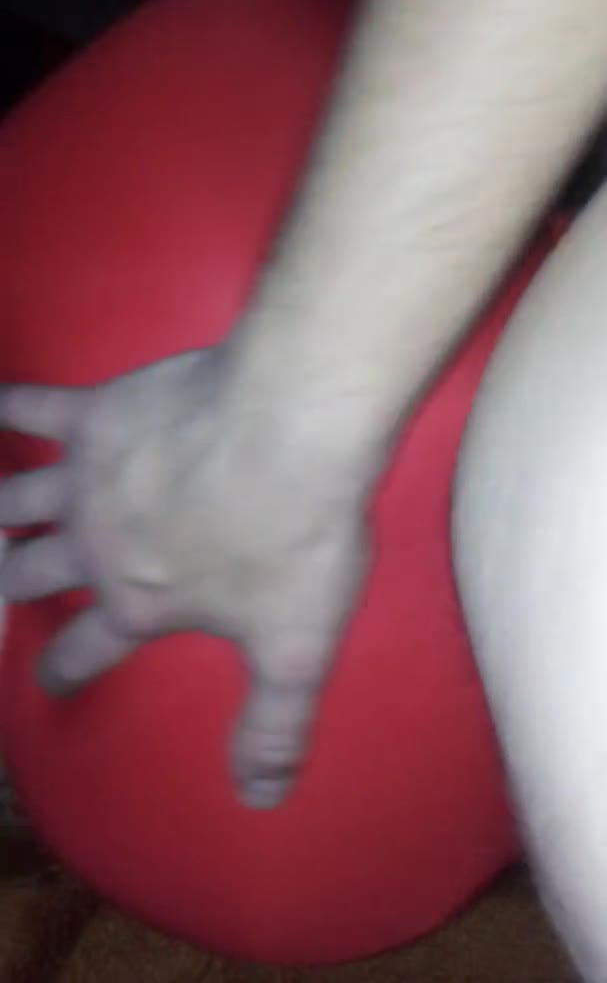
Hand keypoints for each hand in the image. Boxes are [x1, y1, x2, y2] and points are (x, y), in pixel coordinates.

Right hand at [0, 348, 367, 807]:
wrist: (291, 431)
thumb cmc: (293, 538)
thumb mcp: (296, 650)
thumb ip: (274, 728)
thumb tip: (261, 800)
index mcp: (136, 603)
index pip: (84, 649)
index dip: (62, 669)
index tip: (48, 678)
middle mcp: (95, 545)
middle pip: (34, 571)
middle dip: (18, 582)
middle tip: (12, 582)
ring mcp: (87, 477)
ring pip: (17, 500)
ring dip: (5, 510)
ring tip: (1, 518)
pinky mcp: (97, 413)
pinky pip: (34, 407)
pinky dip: (11, 406)